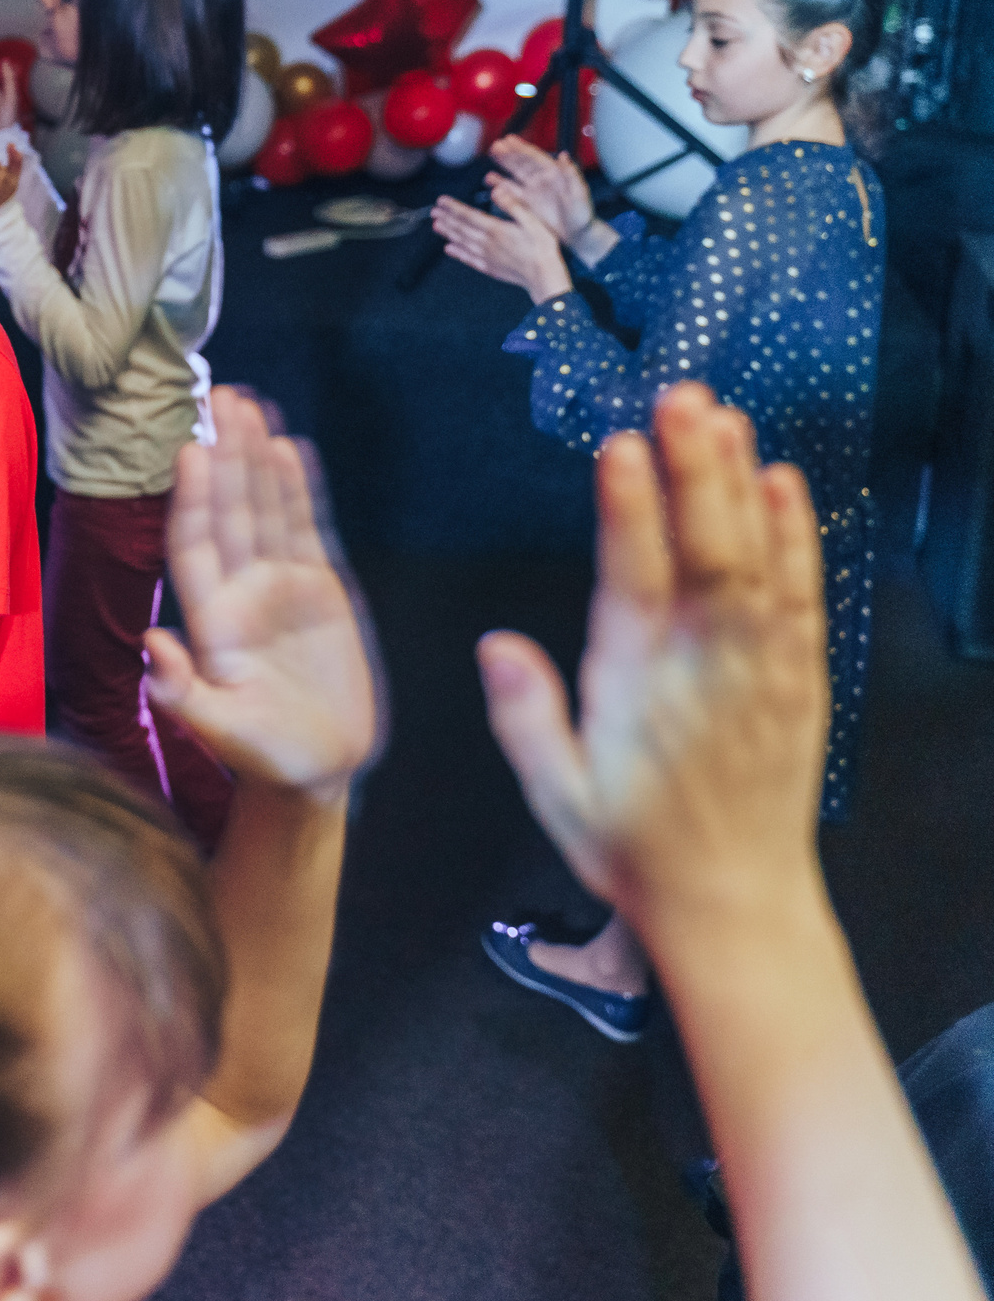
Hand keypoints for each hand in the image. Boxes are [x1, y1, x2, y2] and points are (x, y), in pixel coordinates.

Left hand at [144, 388, 377, 794]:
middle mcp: (240, 592)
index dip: (193, 497)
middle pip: (230, 510)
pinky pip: (306, 528)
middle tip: (221, 397)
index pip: (195, 544)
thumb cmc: (262, 756)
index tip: (190, 449)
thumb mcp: (222, 730)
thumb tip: (153, 646)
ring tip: (251, 406)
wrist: (314, 771)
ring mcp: (279, 587)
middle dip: (226, 456)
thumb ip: (184, 694)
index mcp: (211, 618)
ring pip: (266, 509)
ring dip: (258, 459)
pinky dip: (299, 490)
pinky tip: (291, 448)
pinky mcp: (319, 591)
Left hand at [430, 191, 574, 301]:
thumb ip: (512, 205)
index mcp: (496, 229)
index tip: (441, 201)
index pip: (469, 215)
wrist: (543, 275)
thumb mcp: (532, 220)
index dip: (453, 207)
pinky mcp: (489, 267)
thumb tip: (496, 190)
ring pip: (462, 242)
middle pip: (461, 228)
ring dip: (448, 233)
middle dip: (447, 218)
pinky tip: (449, 249)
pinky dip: (457, 253)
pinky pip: (468, 259)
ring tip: (436, 225)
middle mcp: (487, 243)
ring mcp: (486, 256)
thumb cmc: (541, 246)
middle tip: (433, 211)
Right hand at [477, 383, 829, 928]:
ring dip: (741, 482)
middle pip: (707, 549)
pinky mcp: (799, 676)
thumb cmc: (635, 847)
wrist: (734, 903)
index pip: (634, 579)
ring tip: (725, 416)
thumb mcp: (556, 793)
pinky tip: (786, 484)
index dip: (630, 509)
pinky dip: (797, 535)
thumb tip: (497, 644)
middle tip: (683, 397)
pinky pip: (802, 593)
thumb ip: (526, 716)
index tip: (621, 446)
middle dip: (695, 469)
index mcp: (638, 688)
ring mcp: (761, 667)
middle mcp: (707, 666)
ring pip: (757, 558)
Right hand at [482, 135, 593, 244]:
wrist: (577, 235)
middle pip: (522, 163)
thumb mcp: (580, 193)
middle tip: (496, 145)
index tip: (509, 139)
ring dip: (503, 166)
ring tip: (492, 157)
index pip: (535, 158)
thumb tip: (564, 156)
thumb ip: (571, 175)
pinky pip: (511, 192)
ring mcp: (532, 192)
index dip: (522, 148)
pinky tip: (490, 180)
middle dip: (509, 154)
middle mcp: (541, 180)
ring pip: (514, 175)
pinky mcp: (526, 205)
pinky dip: (500, 185)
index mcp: (554, 175)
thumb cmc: (582, 213)